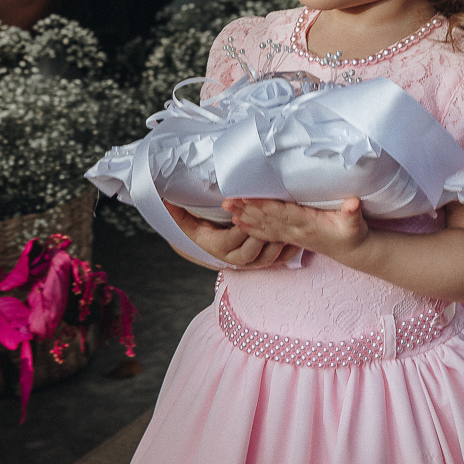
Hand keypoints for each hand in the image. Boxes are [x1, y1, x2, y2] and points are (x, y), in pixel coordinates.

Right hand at [164, 202, 300, 268]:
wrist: (205, 250)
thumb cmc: (198, 231)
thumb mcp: (186, 222)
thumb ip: (177, 212)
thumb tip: (163, 200)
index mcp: (219, 247)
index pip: (233, 237)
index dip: (243, 224)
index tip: (252, 210)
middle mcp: (236, 259)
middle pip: (254, 248)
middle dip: (266, 232)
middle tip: (277, 213)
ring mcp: (252, 262)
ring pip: (270, 256)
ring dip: (281, 242)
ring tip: (290, 224)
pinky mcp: (265, 262)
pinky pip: (281, 259)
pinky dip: (290, 250)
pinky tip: (299, 238)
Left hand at [224, 197, 368, 259]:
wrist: (351, 251)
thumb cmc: (352, 233)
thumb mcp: (355, 222)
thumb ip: (352, 213)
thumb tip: (353, 203)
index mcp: (307, 224)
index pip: (281, 213)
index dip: (263, 205)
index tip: (247, 198)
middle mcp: (295, 231)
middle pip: (266, 219)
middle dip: (245, 210)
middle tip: (226, 201)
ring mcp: (291, 235)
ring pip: (263, 226)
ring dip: (244, 217)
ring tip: (227, 209)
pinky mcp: (290, 237)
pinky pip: (266, 232)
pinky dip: (251, 227)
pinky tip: (238, 223)